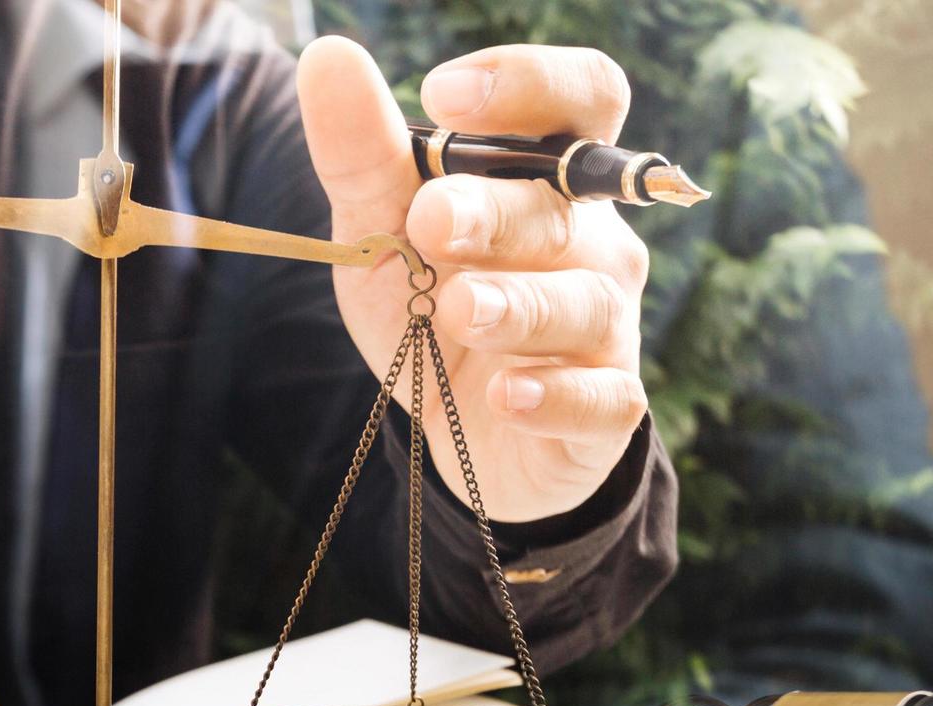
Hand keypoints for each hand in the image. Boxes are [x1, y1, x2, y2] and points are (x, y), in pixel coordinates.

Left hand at [299, 38, 652, 522]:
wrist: (455, 423)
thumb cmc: (427, 302)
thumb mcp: (380, 226)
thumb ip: (360, 149)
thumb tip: (327, 54)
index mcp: (544, 176)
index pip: (581, 96)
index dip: (530, 83)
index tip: (443, 94)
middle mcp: (590, 237)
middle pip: (564, 206)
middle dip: (497, 210)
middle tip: (431, 219)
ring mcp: (604, 320)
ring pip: (585, 301)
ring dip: (520, 305)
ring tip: (457, 309)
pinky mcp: (603, 402)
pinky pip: (603, 396)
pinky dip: (557, 396)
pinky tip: (510, 393)